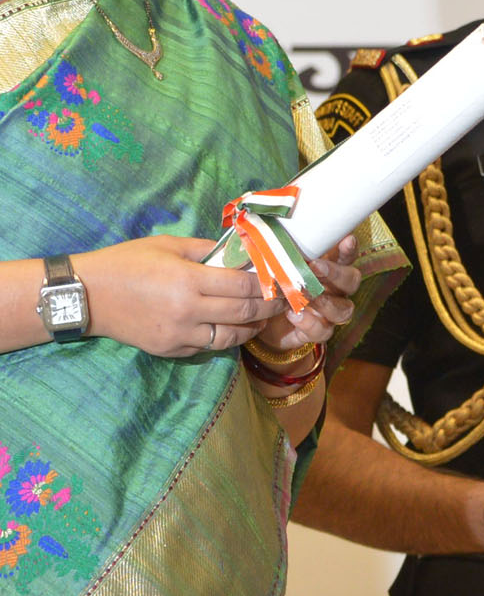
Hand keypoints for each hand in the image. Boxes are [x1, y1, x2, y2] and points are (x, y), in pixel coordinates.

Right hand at [72, 235, 284, 356]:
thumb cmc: (127, 263)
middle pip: (244, 312)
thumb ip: (207, 250)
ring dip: (253, 328)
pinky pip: (208, 346)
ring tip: (263, 318)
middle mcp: (187, 311)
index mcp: (188, 280)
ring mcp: (179, 334)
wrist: (86, 295)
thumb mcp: (168, 245)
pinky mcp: (170, 349)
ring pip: (231, 337)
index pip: (244, 286)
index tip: (284, 280)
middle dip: (270, 307)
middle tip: (284, 300)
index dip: (269, 284)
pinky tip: (233, 327)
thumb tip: (240, 251)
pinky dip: (225, 338)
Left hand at [252, 236, 359, 354]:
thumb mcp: (273, 267)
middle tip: (316, 267)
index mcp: (328, 269)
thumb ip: (278, 253)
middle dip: (336, 274)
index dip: (349, 249)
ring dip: (326, 302)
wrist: (260, 320)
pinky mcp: (318, 332)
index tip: (347, 239)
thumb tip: (265, 232)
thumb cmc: (270, 285)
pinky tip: (293, 314)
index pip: (347, 257)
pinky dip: (310, 323)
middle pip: (352, 281)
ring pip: (344, 309)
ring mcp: (329, 313)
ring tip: (306, 296)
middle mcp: (335, 290)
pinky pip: (323, 331)